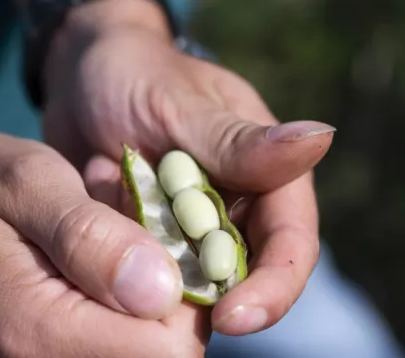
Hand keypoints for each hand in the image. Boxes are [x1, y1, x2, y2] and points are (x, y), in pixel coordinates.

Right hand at [0, 132, 206, 356]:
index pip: (165, 349)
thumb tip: (163, 289)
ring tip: (116, 252)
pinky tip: (104, 271)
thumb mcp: (28, 184)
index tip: (163, 244)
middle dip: (171, 298)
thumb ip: (91, 237)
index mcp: (37, 331)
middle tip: (139, 240)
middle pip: (162, 356)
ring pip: (146, 351)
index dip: (187, 297)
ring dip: (150, 302)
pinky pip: (118, 345)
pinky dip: (128, 309)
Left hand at [42, 0, 335, 335]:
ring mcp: (194, 226)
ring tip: (133, 300)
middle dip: (223, 307)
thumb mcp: (184, 104)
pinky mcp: (154, 237)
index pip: (290, 242)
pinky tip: (104, 279)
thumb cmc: (139, 73)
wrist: (82, 75)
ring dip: (173, 295)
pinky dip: (135, 277)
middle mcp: (238, 206)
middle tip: (175, 336)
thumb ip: (242, 139)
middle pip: (251, 275)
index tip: (233, 317)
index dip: (273, 286)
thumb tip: (321, 137)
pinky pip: (152, 273)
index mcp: (267, 171)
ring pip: (200, 283)